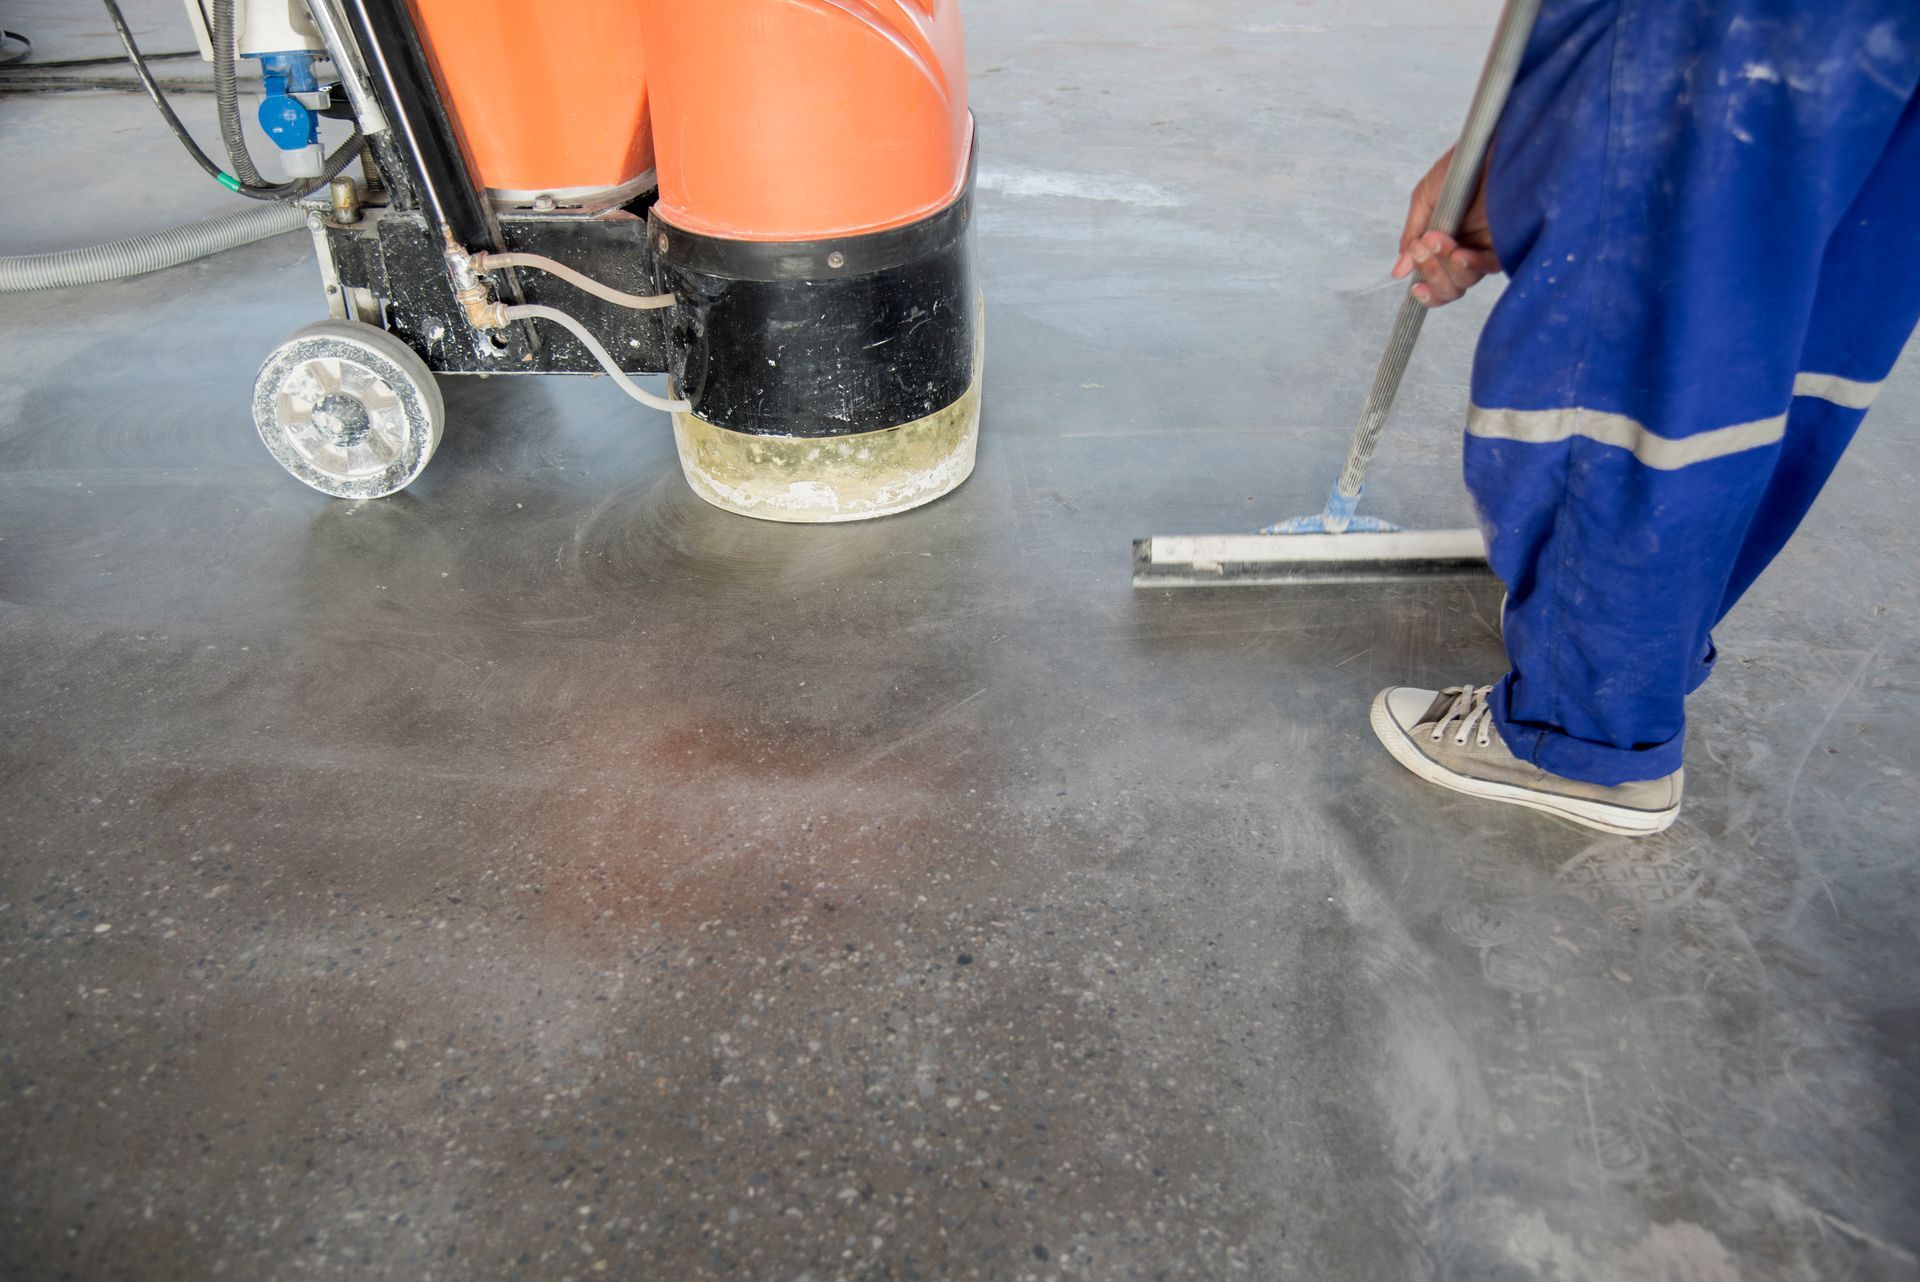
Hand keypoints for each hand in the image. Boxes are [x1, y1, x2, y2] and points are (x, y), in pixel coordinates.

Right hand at [1390, 146, 1499, 306]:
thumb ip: (1412, 235)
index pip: (1437, 280)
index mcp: (1445, 243)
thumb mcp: (1425, 198)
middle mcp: (1467, 249)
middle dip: (1430, 273)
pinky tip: (1459, 254)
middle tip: (1422, 248)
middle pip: (1449, 287)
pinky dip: (1471, 265)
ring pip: (1465, 281)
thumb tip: (1398, 270)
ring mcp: (1486, 246)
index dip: (1426, 291)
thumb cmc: (1461, 163)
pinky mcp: (1506, 240)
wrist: (1489, 143)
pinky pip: (1489, 266)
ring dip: (1445, 266)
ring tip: (1438, 240)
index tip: (1414, 288)